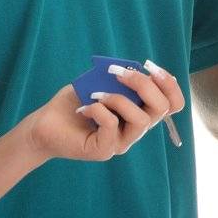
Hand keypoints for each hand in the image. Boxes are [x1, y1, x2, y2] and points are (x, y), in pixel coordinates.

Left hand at [27, 63, 186, 162]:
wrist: (45, 125)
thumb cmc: (75, 102)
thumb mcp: (100, 82)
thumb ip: (118, 78)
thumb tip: (130, 69)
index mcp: (139, 112)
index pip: (172, 103)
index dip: (169, 84)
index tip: (150, 67)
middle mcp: (135, 130)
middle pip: (162, 109)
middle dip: (144, 85)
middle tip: (118, 73)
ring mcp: (121, 143)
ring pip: (141, 120)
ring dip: (120, 99)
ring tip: (98, 93)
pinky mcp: (104, 150)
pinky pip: (112, 126)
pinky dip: (99, 110)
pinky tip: (84, 108)